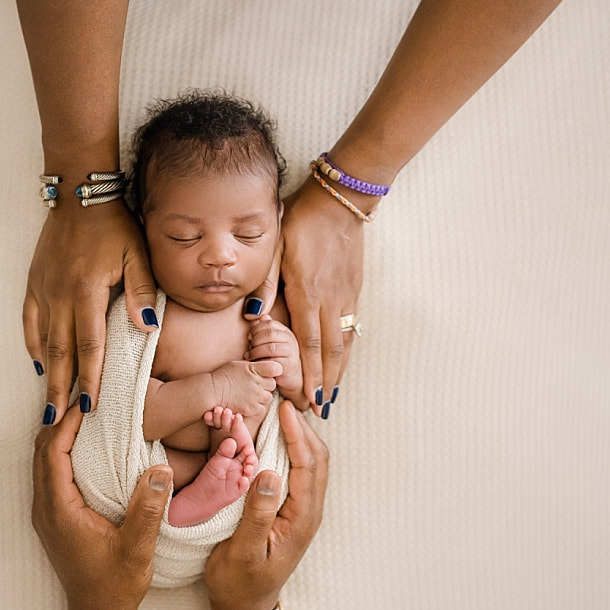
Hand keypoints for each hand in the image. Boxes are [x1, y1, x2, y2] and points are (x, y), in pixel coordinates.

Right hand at [23, 201, 157, 422]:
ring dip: (47, 374)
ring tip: (49, 403)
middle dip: (62, 388)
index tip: (92, 405)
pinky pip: (30, 321)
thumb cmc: (114, 225)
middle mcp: (60, 295)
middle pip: (61, 353)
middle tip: (60, 420)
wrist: (80, 194)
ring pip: (44, 341)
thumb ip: (142, 292)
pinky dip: (34, 344)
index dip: (91, 378)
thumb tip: (147, 330)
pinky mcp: (34, 283)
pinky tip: (40, 363)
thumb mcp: (137, 254)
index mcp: (86, 291)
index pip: (89, 345)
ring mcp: (43, 290)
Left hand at [31, 403, 172, 609]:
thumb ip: (148, 509)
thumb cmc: (116, 585)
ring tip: (87, 415)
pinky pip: (50, 473)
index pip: (53, 452)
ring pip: (43, 461)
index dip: (67, 423)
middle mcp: (45, 508)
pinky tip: (87, 446)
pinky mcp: (53, 518)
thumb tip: (160, 470)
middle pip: (41, 450)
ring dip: (60, 435)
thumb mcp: (138, 548)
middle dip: (61, 421)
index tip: (89, 401)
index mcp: (60, 510)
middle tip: (87, 398)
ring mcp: (46, 514)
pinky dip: (62, 452)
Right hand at [204, 401, 328, 609]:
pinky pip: (297, 472)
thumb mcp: (242, 552)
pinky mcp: (290, 511)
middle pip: (316, 459)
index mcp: (301, 519)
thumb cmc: (239, 583)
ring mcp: (301, 511)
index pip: (308, 466)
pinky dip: (289, 449)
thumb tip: (268, 475)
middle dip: (302, 427)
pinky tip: (270, 438)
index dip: (298, 434)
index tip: (283, 408)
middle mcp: (308, 511)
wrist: (244, 609)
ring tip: (277, 411)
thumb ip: (256, 516)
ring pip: (309, 464)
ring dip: (298, 436)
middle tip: (281, 400)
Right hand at [210, 359, 281, 417]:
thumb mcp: (239, 364)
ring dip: (262, 396)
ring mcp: (256, 396)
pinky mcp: (252, 408)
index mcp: (255, 369)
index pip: (276, 369)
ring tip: (251, 394)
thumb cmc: (223, 375)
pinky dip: (257, 406)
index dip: (272, 371)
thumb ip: (253, 365)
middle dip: (266, 384)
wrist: (212, 391)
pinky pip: (262, 408)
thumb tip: (263, 363)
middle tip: (255, 385)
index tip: (266, 373)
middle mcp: (258, 382)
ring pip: (268, 397)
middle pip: (272, 384)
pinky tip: (248, 402)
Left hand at [246, 315, 305, 408]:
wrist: (288, 378)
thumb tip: (261, 315)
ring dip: (255, 352)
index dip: (255, 329)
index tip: (249, 337)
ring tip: (248, 356)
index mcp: (285, 331)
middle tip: (248, 347)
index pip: (268, 323)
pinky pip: (272, 361)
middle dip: (255, 340)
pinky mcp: (289, 365)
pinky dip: (260, 362)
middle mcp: (291, 339)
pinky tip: (254, 364)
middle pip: (269, 333)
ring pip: (269, 347)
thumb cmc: (276, 358)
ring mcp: (292, 352)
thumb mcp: (270, 341)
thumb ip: (266, 328)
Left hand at [270, 178, 364, 413]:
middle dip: (325, 382)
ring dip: (339, 371)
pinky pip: (351, 327)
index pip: (309, 343)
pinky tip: (343, 362)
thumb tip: (254, 313)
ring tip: (332, 394)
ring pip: (344, 342)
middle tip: (319, 408)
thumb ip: (265, 282)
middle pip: (330, 351)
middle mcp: (331, 299)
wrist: (339, 202)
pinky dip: (347, 350)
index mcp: (308, 292)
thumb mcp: (276, 247)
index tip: (307, 398)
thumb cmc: (301, 221)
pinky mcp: (355, 289)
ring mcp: (346, 295)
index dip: (309, 374)